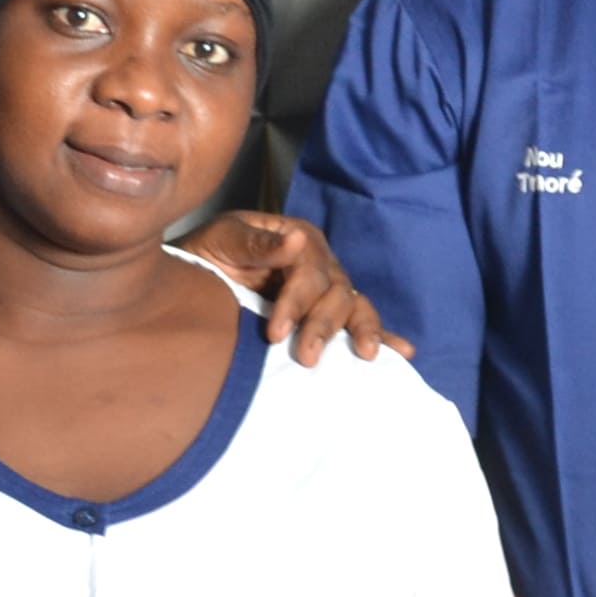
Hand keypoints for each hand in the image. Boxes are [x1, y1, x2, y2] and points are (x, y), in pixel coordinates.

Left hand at [190, 211, 390, 365]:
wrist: (192, 278)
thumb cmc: (205, 254)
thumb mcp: (222, 241)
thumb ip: (256, 243)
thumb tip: (297, 239)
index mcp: (298, 239)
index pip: (311, 271)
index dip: (297, 302)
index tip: (274, 333)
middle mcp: (320, 262)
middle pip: (337, 292)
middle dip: (324, 325)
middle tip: (306, 358)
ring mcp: (328, 288)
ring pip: (355, 307)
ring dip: (361, 331)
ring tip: (364, 356)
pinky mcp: (327, 313)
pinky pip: (360, 321)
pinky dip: (384, 336)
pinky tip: (403, 352)